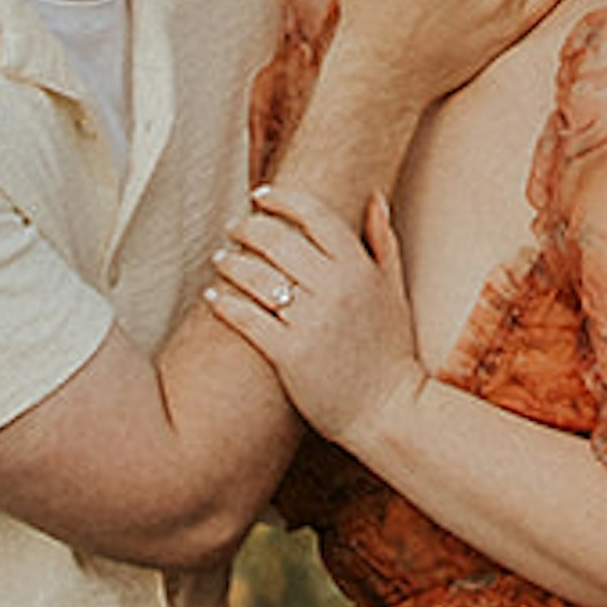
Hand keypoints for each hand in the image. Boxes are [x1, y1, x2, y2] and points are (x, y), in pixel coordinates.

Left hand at [204, 178, 428, 455]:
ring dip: (231, 262)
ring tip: (220, 259)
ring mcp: (310, 321)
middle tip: (234, 227)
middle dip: (248, 227)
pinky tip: (212, 296)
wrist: (388, 411)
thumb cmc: (391, 350)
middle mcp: (334, 288)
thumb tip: (375, 196)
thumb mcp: (395, 290)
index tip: (260, 195)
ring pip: (255, 275)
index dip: (281, 199)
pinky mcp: (288, 354)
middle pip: (277, 239)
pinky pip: (246, 317)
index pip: (313, 214)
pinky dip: (224, 303)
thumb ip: (383, 241)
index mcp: (359, 268)